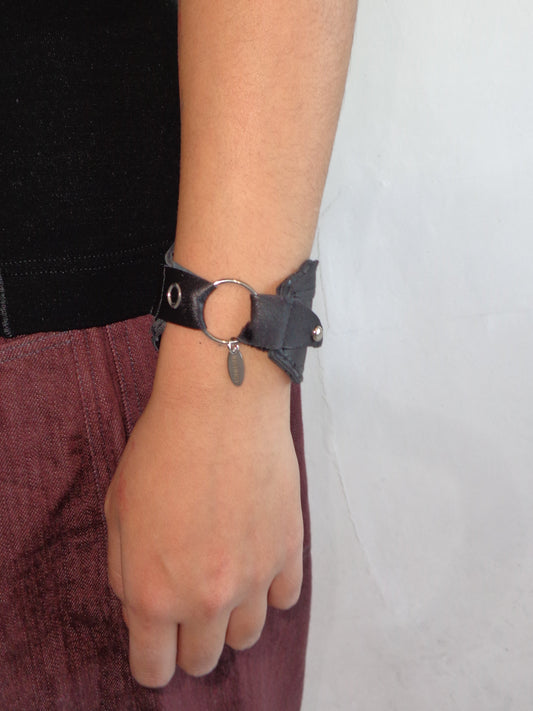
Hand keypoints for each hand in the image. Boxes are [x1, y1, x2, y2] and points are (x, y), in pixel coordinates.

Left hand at [104, 327, 303, 686]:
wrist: (221, 406)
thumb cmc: (163, 450)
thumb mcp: (117, 511)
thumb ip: (126, 572)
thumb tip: (143, 603)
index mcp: (153, 593)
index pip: (154, 668)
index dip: (151, 663)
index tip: (156, 648)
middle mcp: (207, 597)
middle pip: (203, 660)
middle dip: (190, 642)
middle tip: (188, 609)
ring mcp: (254, 577)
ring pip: (248, 637)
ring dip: (232, 620)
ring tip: (224, 581)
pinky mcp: (289, 551)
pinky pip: (285, 600)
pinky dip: (269, 590)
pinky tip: (255, 561)